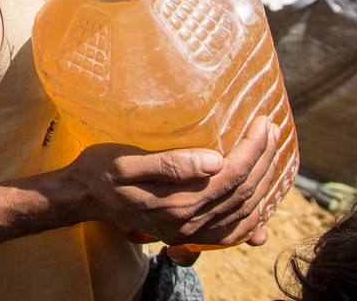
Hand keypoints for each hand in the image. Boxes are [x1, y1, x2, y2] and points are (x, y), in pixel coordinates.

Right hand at [71, 117, 280, 258]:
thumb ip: (169, 164)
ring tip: (272, 152)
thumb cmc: (100, 170)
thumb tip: (215, 160)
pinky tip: (262, 197)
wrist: (83, 196)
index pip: (231, 176)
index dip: (253, 149)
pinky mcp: (189, 234)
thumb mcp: (126, 161)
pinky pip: (233, 231)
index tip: (263, 122)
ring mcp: (191, 233)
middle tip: (272, 129)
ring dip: (265, 182)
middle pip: (243, 193)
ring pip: (244, 212)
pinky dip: (254, 214)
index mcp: (177, 204)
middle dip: (264, 159)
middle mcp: (189, 223)